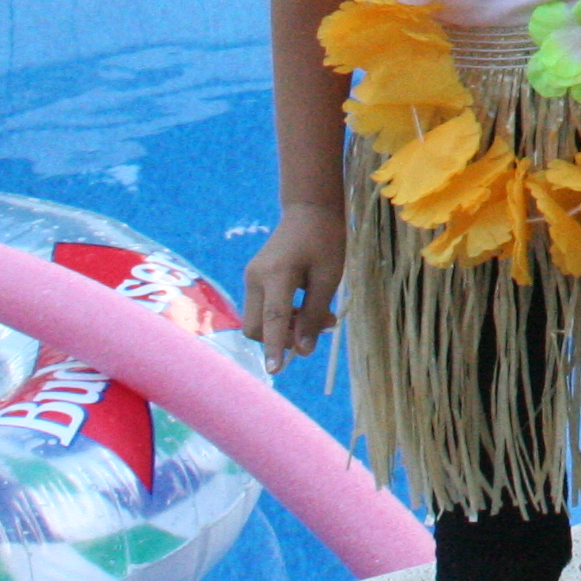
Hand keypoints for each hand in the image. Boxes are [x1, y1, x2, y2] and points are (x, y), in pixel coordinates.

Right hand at [239, 201, 343, 374]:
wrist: (309, 209)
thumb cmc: (325, 239)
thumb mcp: (329, 277)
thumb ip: (314, 314)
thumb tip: (303, 351)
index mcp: (277, 274)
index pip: (272, 319)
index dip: (275, 347)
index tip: (275, 371)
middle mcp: (255, 277)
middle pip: (256, 326)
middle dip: (279, 339)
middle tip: (314, 332)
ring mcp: (251, 277)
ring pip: (257, 320)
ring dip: (283, 328)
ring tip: (319, 317)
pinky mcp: (253, 278)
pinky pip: (261, 309)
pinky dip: (280, 317)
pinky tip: (305, 308)